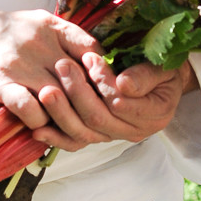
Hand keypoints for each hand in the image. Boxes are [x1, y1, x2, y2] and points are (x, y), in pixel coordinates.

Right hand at [0, 1, 113, 150]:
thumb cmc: (0, 33)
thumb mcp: (37, 24)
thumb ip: (66, 40)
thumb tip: (96, 63)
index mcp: (52, 26)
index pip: (93, 50)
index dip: (104, 75)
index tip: (107, 91)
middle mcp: (39, 43)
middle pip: (80, 79)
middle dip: (91, 103)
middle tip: (96, 119)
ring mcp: (20, 64)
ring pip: (58, 98)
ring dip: (67, 117)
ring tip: (70, 127)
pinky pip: (29, 108)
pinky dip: (39, 121)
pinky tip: (39, 124)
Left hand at [28, 54, 193, 148]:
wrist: (160, 79)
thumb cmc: (161, 69)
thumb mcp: (162, 67)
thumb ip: (146, 75)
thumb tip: (124, 84)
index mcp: (153, 116)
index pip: (121, 104)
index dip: (103, 83)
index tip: (90, 58)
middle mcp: (134, 131)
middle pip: (99, 119)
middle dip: (78, 93)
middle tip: (63, 66)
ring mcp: (114, 135)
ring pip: (83, 132)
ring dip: (62, 112)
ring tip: (46, 90)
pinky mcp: (97, 135)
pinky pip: (74, 142)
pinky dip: (56, 137)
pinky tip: (38, 129)